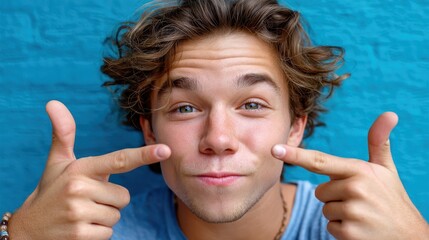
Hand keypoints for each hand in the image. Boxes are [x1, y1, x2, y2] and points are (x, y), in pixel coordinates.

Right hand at [9, 100, 170, 239]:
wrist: (28, 228)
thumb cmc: (51, 190)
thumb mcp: (57, 162)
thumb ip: (63, 133)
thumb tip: (53, 102)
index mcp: (81, 168)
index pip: (119, 160)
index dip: (144, 154)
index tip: (165, 150)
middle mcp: (80, 188)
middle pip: (124, 197)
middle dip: (110, 201)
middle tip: (87, 200)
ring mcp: (78, 212)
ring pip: (116, 216)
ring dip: (103, 217)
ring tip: (81, 214)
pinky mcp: (79, 235)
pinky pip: (109, 233)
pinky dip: (98, 233)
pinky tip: (79, 228)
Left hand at [272, 112, 428, 239]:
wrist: (410, 236)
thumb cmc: (392, 199)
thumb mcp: (386, 169)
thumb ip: (379, 142)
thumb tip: (389, 113)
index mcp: (359, 170)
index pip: (319, 161)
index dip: (295, 154)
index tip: (275, 149)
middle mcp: (355, 189)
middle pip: (320, 191)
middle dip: (334, 197)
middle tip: (359, 201)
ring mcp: (353, 212)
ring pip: (325, 209)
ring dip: (338, 214)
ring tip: (362, 215)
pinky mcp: (350, 233)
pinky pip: (330, 227)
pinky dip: (341, 230)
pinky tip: (360, 228)